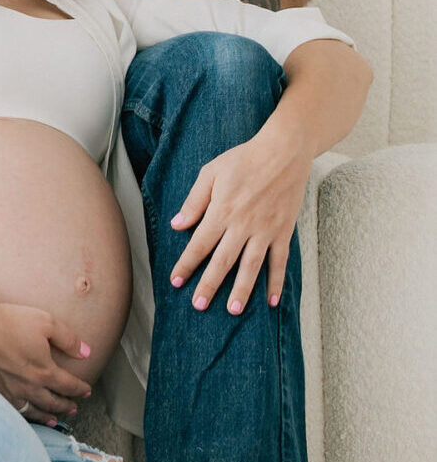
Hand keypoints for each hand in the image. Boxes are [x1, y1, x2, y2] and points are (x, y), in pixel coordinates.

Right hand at [0, 296, 92, 420]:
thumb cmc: (9, 321)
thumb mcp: (46, 323)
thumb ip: (69, 340)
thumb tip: (86, 353)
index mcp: (45, 371)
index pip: (69, 385)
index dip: (80, 389)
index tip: (86, 390)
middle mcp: (29, 387)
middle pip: (53, 402)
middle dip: (66, 405)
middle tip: (74, 408)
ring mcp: (10, 392)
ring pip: (34, 410)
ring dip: (47, 416)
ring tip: (54, 420)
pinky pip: (14, 410)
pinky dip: (25, 415)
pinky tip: (25, 413)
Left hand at [169, 132, 307, 311]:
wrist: (284, 151)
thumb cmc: (244, 159)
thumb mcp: (211, 173)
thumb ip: (194, 201)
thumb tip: (177, 225)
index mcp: (222, 210)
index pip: (199, 244)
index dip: (186, 264)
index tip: (176, 281)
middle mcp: (243, 225)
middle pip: (223, 261)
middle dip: (209, 285)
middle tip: (199, 306)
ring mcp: (265, 230)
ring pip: (251, 266)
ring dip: (241, 289)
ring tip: (233, 310)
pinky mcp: (284, 231)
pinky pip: (280, 261)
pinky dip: (276, 281)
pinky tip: (271, 300)